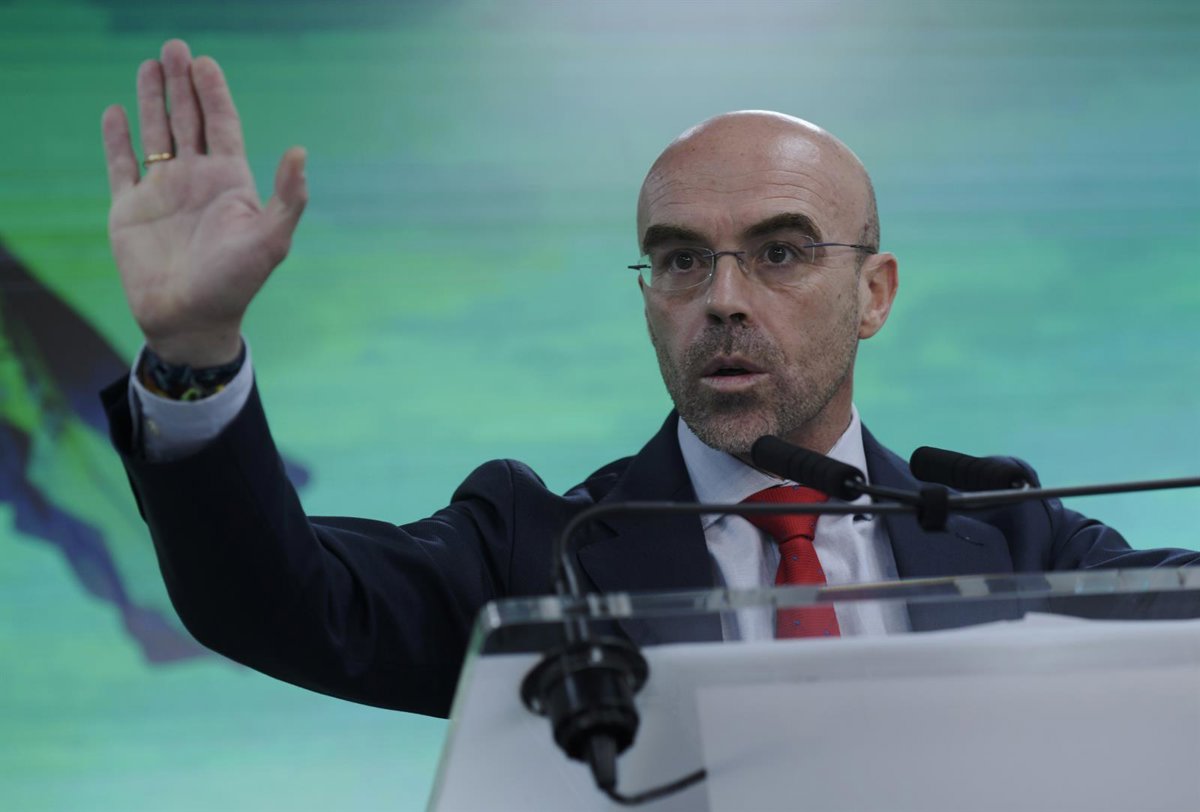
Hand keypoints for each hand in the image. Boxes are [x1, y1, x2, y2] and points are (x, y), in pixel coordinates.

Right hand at [101, 39, 307, 365]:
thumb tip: (300, 152)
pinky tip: (115, 112)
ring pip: (156, 133)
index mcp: (230, 182)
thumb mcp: (271, 240)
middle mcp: (196, 180)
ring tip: (150, 65)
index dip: (215, 94)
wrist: (190, 319)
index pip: (222, 125)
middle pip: (189, 119)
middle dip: (182, 84)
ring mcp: (163, 192)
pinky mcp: (130, 210)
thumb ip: (287, 198)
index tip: (205, 63)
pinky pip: (121, 165)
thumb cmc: (235, 283)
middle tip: (175, 47)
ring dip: (152, 100)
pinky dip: (117, 139)